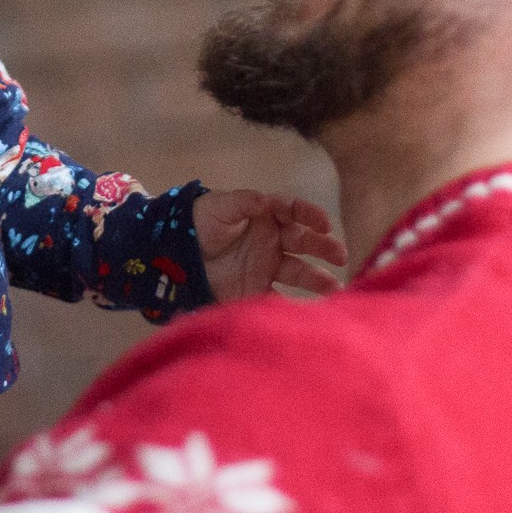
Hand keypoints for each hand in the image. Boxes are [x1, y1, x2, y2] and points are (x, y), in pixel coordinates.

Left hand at [193, 189, 346, 302]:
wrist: (171, 252)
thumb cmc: (197, 222)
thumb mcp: (218, 207)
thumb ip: (243, 201)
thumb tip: (265, 200)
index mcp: (265, 216)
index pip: (294, 212)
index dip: (311, 216)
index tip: (324, 224)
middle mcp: (271, 241)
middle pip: (304, 243)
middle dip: (324, 247)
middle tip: (340, 255)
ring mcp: (266, 266)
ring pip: (299, 272)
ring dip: (318, 279)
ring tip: (335, 288)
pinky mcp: (255, 289)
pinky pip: (278, 297)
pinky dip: (293, 306)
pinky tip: (309, 312)